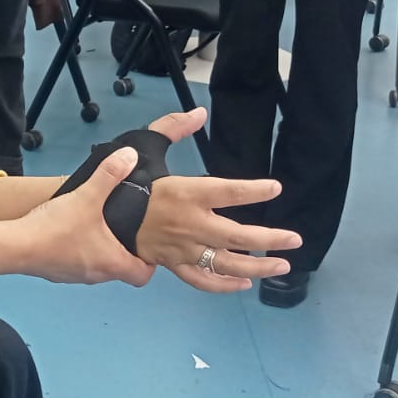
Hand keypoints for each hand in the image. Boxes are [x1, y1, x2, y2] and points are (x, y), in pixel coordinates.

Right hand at [16, 148, 157, 285]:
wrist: (15, 246)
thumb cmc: (54, 229)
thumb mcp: (87, 196)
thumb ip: (109, 174)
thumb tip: (129, 156)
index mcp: (112, 263)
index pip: (143, 275)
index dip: (149, 261)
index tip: (146, 245)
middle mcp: (96, 275)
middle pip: (120, 270)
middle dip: (124, 251)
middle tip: (124, 230)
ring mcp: (74, 276)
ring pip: (96, 267)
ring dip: (99, 250)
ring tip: (96, 227)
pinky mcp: (56, 272)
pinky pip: (75, 263)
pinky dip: (77, 251)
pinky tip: (68, 232)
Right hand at [132, 108, 302, 291]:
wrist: (103, 216)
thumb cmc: (127, 182)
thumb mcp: (144, 146)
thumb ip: (173, 127)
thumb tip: (199, 113)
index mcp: (186, 194)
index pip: (229, 192)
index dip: (255, 190)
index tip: (276, 189)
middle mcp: (190, 224)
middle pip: (237, 236)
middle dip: (270, 239)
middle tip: (294, 240)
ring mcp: (183, 249)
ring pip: (225, 263)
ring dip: (257, 267)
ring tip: (281, 265)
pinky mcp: (174, 264)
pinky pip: (202, 280)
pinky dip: (224, 285)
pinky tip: (244, 283)